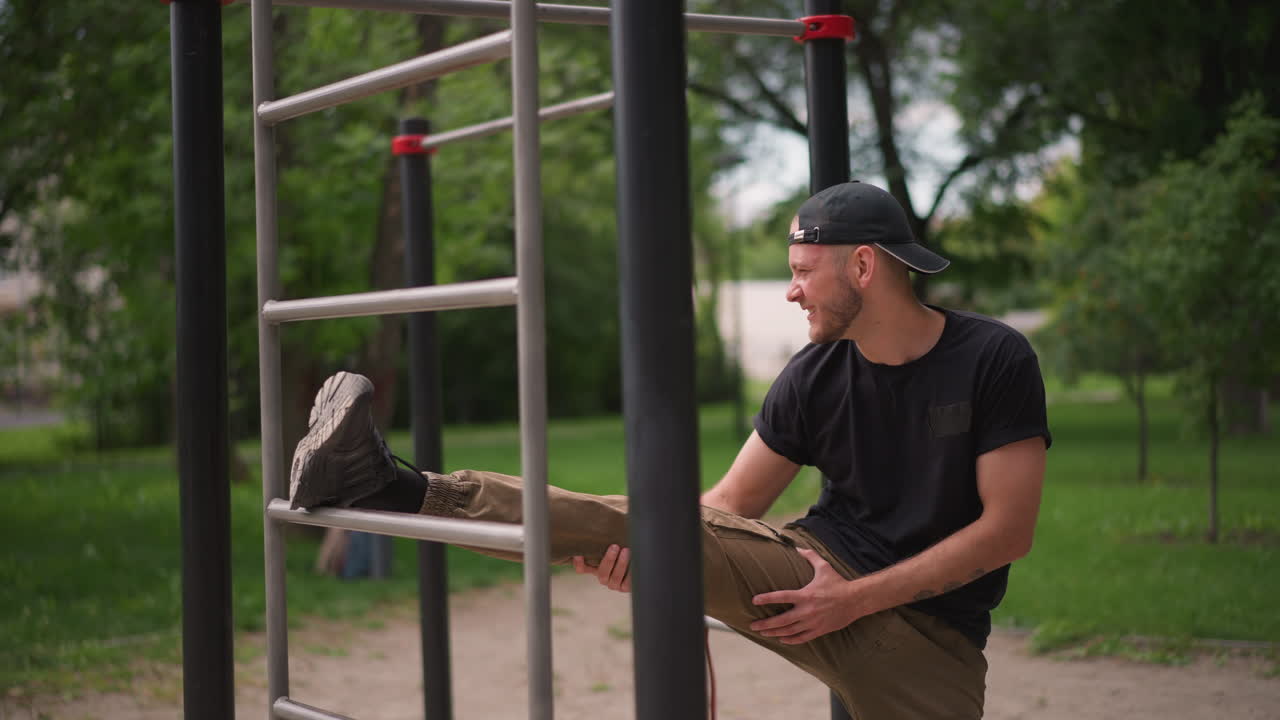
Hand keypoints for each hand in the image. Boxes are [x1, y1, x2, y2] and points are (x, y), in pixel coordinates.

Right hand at [573, 544, 631, 592]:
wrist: (636, 563)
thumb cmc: (621, 549)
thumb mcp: (610, 544)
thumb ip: (603, 540)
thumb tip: (599, 524)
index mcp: (595, 567)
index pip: (582, 569)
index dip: (579, 564)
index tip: (579, 554)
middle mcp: (603, 577)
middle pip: (601, 573)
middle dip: (608, 560)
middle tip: (615, 546)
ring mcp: (614, 584)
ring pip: (615, 577)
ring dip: (621, 564)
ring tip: (627, 551)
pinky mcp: (625, 587)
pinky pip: (627, 582)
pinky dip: (631, 572)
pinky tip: (634, 561)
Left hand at [749, 548, 864, 643]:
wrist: (856, 600)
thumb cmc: (838, 583)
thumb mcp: (824, 567)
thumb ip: (810, 556)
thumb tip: (798, 547)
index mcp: (806, 595)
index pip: (781, 596)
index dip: (766, 598)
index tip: (754, 601)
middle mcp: (807, 610)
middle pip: (782, 620)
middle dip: (766, 624)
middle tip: (753, 625)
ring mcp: (813, 622)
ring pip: (789, 631)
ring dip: (774, 633)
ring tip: (764, 633)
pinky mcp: (820, 630)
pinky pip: (802, 638)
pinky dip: (790, 640)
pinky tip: (782, 639)